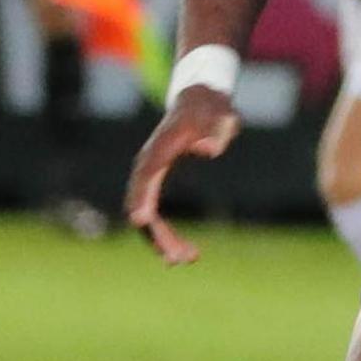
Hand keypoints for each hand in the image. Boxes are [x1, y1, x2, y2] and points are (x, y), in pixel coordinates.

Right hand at [124, 86, 240, 265]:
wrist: (199, 101)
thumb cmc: (211, 110)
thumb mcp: (220, 118)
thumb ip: (216, 132)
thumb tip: (210, 149)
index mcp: (160, 149)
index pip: (147, 175)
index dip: (142, 197)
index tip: (140, 220)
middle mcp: (149, 165)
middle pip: (142, 203)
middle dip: (156, 233)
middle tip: (178, 258)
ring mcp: (150, 176)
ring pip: (146, 215)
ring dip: (161, 240)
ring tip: (186, 259)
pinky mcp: (156, 184)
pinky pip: (154, 215)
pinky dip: (164, 234)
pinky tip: (183, 251)